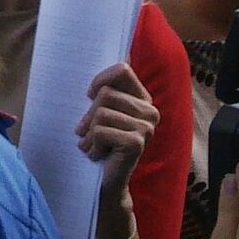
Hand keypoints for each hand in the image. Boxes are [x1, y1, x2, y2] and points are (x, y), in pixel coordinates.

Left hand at [76, 60, 158, 203]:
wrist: (105, 184)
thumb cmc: (98, 143)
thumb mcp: (98, 113)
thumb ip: (101, 91)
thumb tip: (90, 55)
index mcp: (143, 99)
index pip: (122, 70)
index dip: (100, 80)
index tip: (89, 95)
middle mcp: (150, 112)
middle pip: (106, 94)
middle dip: (89, 115)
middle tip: (88, 132)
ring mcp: (147, 128)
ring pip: (101, 113)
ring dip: (88, 133)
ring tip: (92, 145)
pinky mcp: (137, 143)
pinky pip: (100, 131)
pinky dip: (92, 145)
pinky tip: (97, 155)